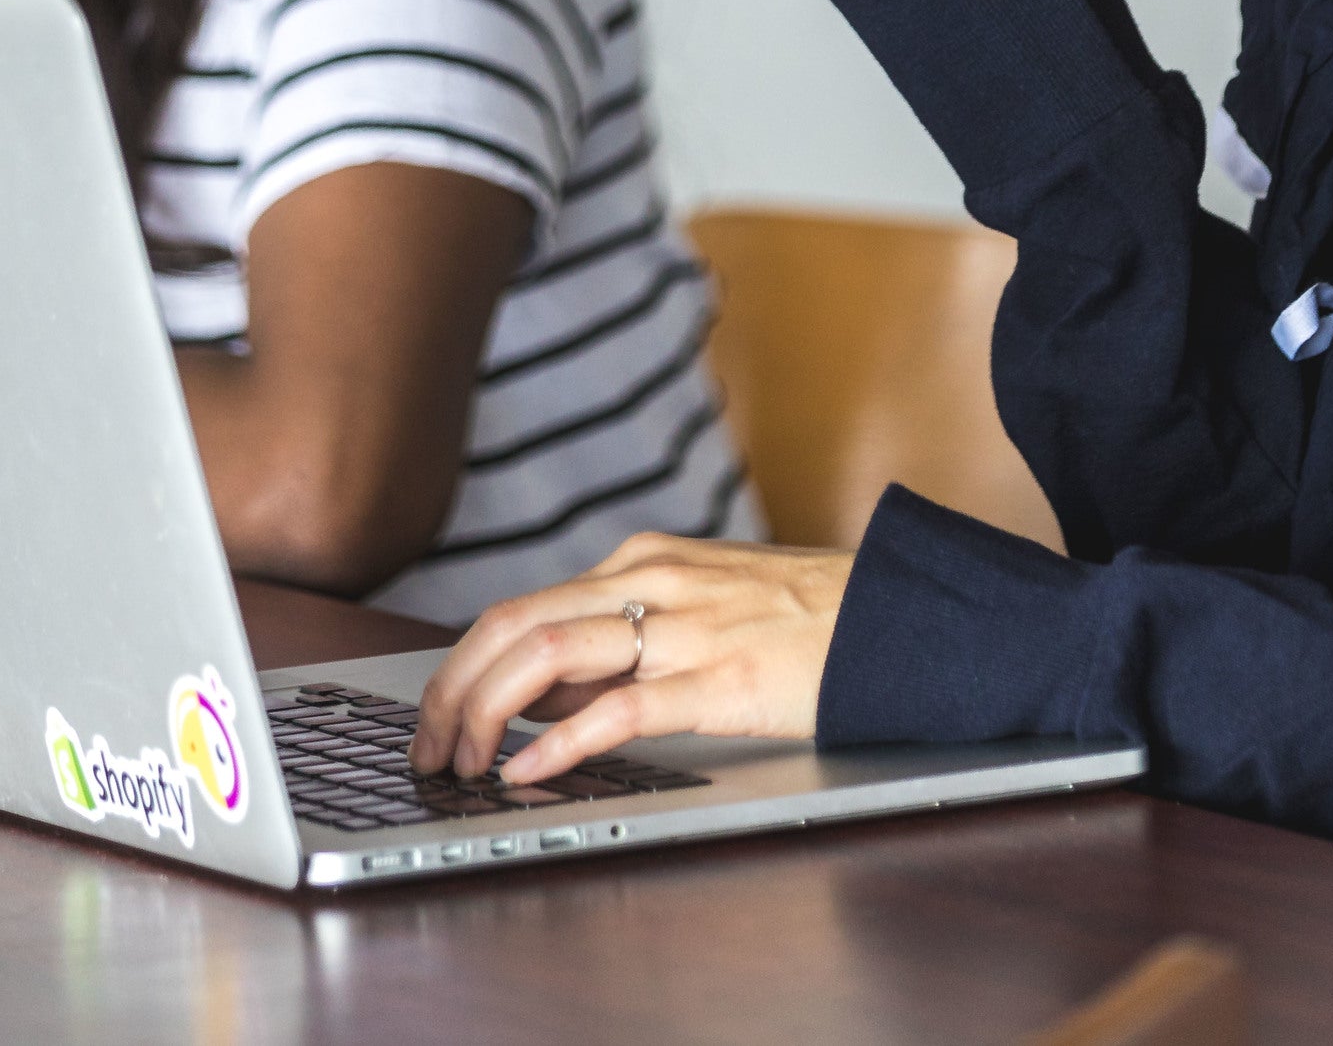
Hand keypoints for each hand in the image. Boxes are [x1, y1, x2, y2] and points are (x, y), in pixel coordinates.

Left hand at [410, 533, 851, 785]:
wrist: (904, 614)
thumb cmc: (807, 620)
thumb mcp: (702, 604)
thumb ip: (624, 639)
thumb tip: (539, 695)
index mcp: (644, 561)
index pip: (519, 608)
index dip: (461, 667)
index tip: (435, 716)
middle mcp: (652, 580)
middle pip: (513, 626)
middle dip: (450, 692)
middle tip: (427, 749)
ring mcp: (685, 627)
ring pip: (547, 657)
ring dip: (484, 716)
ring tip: (463, 764)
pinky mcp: (721, 679)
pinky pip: (620, 711)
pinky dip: (560, 743)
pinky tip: (532, 771)